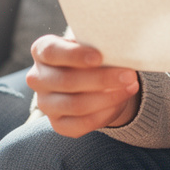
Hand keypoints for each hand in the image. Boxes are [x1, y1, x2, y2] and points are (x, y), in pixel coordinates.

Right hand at [26, 34, 140, 137]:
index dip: (74, 55)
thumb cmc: (94, 55)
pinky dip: (104, 113)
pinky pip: (82, 123)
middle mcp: (38, 78)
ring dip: (108, 97)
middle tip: (129, 75)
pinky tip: (120, 103)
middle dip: (102, 79)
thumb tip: (119, 50)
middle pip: (66, 81)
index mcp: (42, 51)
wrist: (95, 82)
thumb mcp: (94, 45)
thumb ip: (99, 45)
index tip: (99, 57)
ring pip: (76, 105)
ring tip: (131, 87)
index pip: (50, 51)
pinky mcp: (58, 124)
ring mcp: (46, 103)